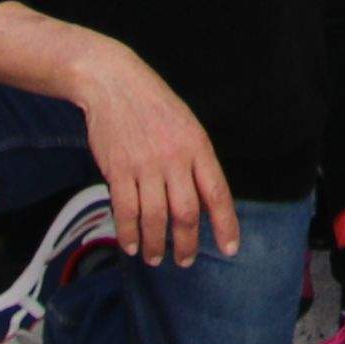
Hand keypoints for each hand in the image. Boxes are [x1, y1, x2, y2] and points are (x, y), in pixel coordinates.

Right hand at [58, 46, 238, 266]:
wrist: (114, 82)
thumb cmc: (154, 106)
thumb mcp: (187, 127)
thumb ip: (196, 163)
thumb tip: (203, 204)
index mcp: (198, 147)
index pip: (217, 193)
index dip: (225, 225)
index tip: (230, 248)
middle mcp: (174, 158)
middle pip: (185, 213)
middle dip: (186, 244)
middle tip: (184, 261)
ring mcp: (145, 164)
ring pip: (154, 217)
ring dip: (155, 244)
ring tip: (154, 257)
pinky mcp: (118, 168)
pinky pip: (125, 210)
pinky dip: (128, 233)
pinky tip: (130, 245)